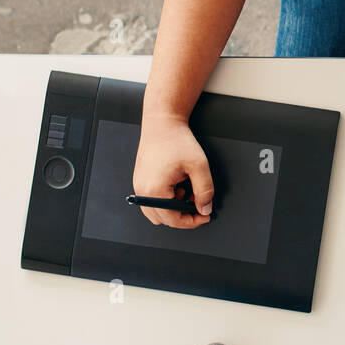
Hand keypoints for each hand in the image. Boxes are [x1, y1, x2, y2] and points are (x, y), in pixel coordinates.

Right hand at [132, 112, 213, 228]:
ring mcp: (139, 186)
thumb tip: (205, 209)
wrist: (162, 123)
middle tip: (197, 202)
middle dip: (183, 214)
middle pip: (163, 219)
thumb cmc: (177, 140)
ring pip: (157, 211)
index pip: (173, 220)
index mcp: (155, 191)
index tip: (205, 216)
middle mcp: (143, 191)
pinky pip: (152, 200)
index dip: (192, 221)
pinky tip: (177, 184)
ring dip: (173, 207)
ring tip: (186, 190)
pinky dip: (166, 198)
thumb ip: (205, 191)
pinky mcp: (140, 180)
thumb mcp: (199, 166)